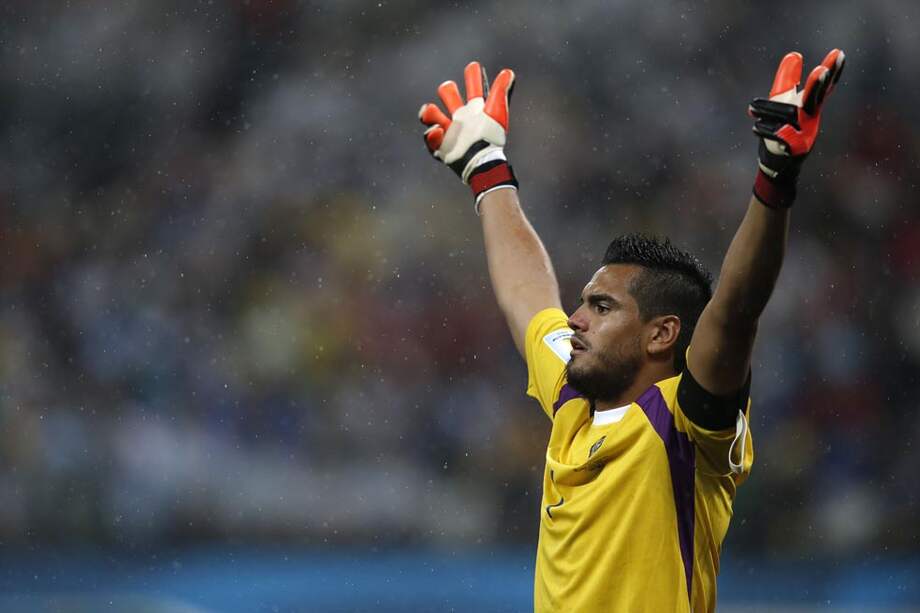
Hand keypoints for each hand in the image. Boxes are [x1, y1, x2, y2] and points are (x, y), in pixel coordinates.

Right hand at [419, 61, 517, 206]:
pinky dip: (432, 134)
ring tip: (431, 111)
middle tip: (449, 90)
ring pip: (432, 115)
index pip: (473, 86)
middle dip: (447, 90)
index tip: (473, 66)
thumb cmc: (491, 137)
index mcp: (475, 108)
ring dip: (429, 112)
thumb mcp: (497, 112)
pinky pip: (430, 138)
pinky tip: (438, 129)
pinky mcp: (441, 147)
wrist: (483, 162)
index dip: (472, 76)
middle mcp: (461, 117)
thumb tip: (509, 72)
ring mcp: (450, 131)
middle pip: (449, 95)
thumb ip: (500, 91)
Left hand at [748, 49, 844, 206]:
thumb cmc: (781, 129)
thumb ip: (788, 80)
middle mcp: (812, 119)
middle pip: (815, 98)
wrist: (776, 163)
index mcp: (810, 106)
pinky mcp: (796, 150)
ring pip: (789, 115)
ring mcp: (807, 135)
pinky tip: (755, 126)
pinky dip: (767, 129)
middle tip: (821, 70)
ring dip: (768, 110)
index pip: (824, 86)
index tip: (839, 52)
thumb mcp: (784, 103)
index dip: (833, 70)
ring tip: (751, 108)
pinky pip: (781, 135)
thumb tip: (794, 55)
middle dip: (817, 84)